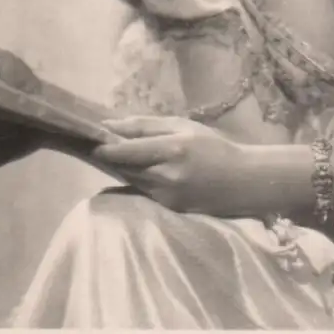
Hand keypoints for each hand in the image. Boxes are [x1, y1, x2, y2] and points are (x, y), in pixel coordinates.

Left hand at [90, 115, 250, 216]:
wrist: (242, 182)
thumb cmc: (214, 147)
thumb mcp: (184, 126)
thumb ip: (147, 125)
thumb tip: (111, 125)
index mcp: (172, 149)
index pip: (127, 150)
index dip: (105, 147)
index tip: (91, 140)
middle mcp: (166, 175)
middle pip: (125, 167)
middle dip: (110, 157)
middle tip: (98, 145)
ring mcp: (166, 196)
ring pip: (131, 180)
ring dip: (122, 169)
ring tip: (116, 156)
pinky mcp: (168, 208)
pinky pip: (143, 191)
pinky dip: (136, 180)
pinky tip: (139, 171)